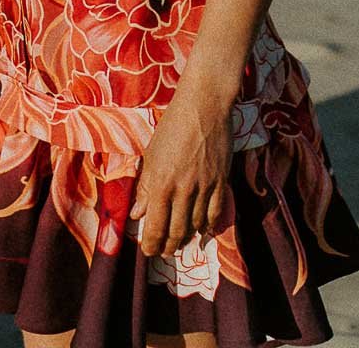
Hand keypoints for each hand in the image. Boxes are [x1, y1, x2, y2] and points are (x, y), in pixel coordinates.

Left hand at [131, 90, 232, 256]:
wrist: (204, 106)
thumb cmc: (172, 127)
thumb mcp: (150, 156)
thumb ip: (144, 187)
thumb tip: (137, 213)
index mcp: (160, 184)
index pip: (155, 227)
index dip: (151, 245)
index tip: (148, 251)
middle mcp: (182, 190)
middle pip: (176, 232)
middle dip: (167, 247)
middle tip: (162, 252)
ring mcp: (204, 187)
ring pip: (195, 225)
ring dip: (186, 239)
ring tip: (179, 243)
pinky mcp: (221, 182)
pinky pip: (215, 213)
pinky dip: (208, 226)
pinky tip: (202, 231)